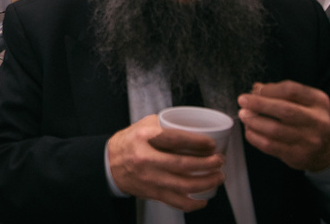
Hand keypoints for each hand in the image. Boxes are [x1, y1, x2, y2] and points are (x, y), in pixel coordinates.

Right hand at [108, 114, 224, 211]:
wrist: (110, 163)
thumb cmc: (130, 141)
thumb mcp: (143, 125)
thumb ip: (166, 125)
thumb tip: (195, 128)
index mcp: (144, 137)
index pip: (175, 139)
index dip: (197, 142)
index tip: (211, 144)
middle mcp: (146, 158)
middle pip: (183, 164)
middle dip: (208, 164)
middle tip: (219, 161)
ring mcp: (149, 178)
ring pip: (184, 185)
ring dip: (207, 182)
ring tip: (218, 177)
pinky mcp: (152, 192)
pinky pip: (177, 202)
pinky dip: (194, 203)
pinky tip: (204, 198)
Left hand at [238, 80, 329, 171]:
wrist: (325, 151)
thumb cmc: (308, 120)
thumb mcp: (303, 102)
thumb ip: (280, 93)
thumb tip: (256, 89)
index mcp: (318, 102)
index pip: (291, 90)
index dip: (269, 89)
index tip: (255, 90)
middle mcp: (317, 121)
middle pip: (284, 110)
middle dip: (259, 104)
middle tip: (242, 101)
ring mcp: (309, 140)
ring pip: (275, 130)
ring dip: (253, 121)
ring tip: (244, 115)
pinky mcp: (298, 156)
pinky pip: (270, 146)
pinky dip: (255, 137)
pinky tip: (249, 130)